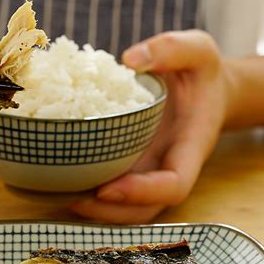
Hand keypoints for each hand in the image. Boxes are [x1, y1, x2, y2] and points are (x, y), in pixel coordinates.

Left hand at [70, 30, 229, 223]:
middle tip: (72, 200)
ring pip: (128, 207)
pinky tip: (61, 180)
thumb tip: (129, 59)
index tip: (108, 189)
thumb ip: (171, 49)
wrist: (203, 89)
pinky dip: (90, 189)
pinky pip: (114, 185)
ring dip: (96, 211)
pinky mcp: (133, 163)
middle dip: (111, 213)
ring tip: (60, 197)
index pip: (174, 185)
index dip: (143, 193)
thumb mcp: (197, 50)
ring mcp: (150, 168)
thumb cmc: (202, 72)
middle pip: (145, 209)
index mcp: (190, 146)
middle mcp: (168, 165)